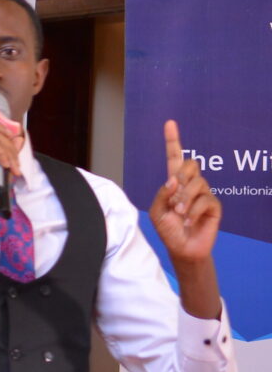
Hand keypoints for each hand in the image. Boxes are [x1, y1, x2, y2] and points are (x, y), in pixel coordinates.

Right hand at [0, 109, 24, 216]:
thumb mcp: (4, 168)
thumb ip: (10, 152)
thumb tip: (19, 137)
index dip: (5, 131)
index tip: (15, 148)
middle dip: (10, 142)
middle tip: (15, 162)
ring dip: (10, 152)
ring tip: (13, 167)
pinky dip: (3, 154)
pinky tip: (6, 166)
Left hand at [151, 118, 221, 263]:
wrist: (182, 248)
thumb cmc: (168, 229)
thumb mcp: (157, 211)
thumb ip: (162, 194)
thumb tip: (173, 180)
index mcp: (174, 183)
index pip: (175, 158)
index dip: (173, 141)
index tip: (170, 123)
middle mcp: (191, 184)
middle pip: (191, 165)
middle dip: (181, 178)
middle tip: (175, 199)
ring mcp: (204, 193)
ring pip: (197, 183)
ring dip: (185, 200)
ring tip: (180, 214)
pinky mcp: (214, 205)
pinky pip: (205, 200)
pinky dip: (193, 211)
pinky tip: (189, 222)